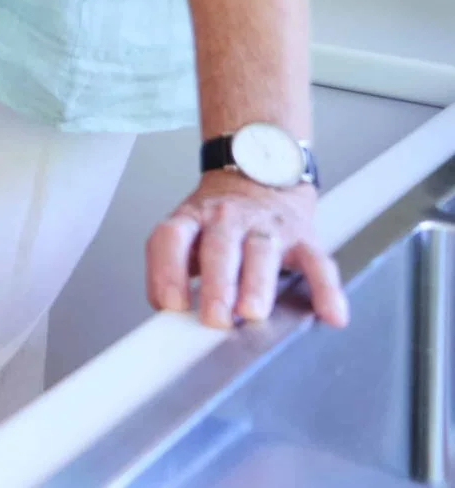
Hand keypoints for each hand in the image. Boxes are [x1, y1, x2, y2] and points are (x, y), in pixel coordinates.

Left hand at [146, 174, 347, 328]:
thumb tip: (166, 309)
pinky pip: (318, 263)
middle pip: (219, 247)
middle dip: (216, 284)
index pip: (172, 238)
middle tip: (214, 318)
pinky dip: (327, 289)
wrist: (259, 178)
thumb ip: (174, 265)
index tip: (170, 304)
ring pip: (262, 253)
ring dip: (256, 285)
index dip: (166, 270)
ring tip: (252, 313)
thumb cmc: (219, 219)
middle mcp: (228, 218)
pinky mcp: (303, 238)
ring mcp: (267, 226)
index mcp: (194, 217)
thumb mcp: (188, 231)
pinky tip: (331, 314)